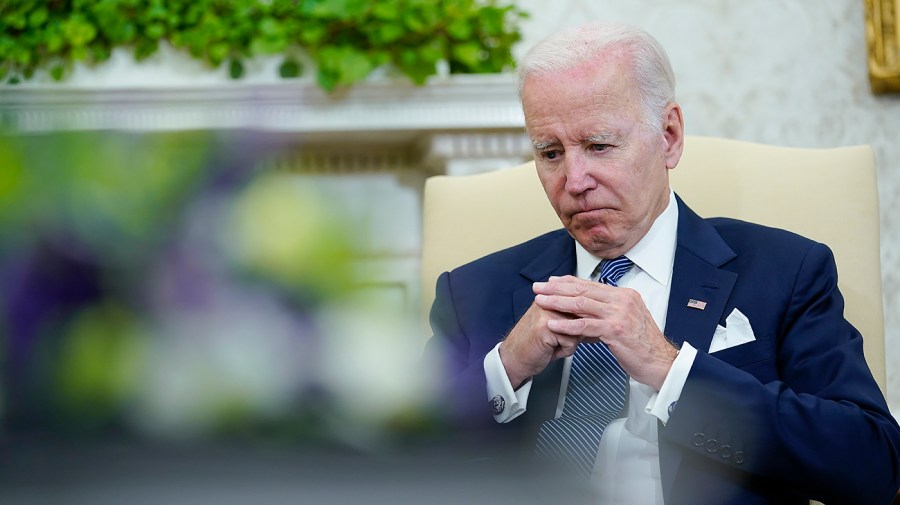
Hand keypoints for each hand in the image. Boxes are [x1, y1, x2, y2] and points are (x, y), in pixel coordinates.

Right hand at [498, 301, 583, 388]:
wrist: (515, 359)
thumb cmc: (535, 344)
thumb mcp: (554, 325)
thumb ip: (570, 316)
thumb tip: (594, 314)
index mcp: (549, 298)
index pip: (579, 300)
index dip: (583, 317)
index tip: (576, 327)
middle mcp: (548, 301)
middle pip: (582, 314)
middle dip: (578, 331)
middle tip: (562, 338)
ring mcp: (546, 312)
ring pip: (579, 328)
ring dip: (571, 341)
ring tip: (555, 344)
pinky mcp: (546, 326)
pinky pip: (571, 340)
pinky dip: (565, 350)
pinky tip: (551, 349)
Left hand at [532, 275, 677, 389]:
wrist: (660, 361)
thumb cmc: (642, 344)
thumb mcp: (625, 321)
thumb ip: (606, 313)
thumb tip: (585, 310)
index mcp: (624, 295)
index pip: (590, 284)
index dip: (568, 282)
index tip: (551, 282)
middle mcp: (622, 300)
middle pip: (582, 290)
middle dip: (556, 288)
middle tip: (538, 288)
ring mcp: (619, 314)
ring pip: (581, 305)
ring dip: (557, 302)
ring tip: (540, 302)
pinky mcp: (615, 330)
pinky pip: (585, 326)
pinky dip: (566, 325)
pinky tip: (553, 324)